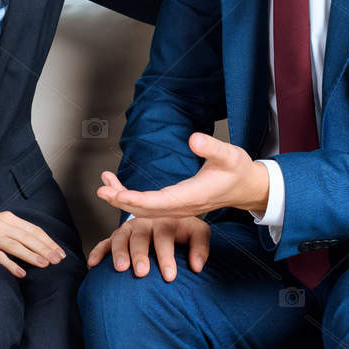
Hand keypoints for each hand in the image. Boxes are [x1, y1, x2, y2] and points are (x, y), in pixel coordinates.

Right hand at [0, 209, 66, 277]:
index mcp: (7, 217)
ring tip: (46, 265)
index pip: (33, 229)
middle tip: (58, 260)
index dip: (48, 241)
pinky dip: (11, 265)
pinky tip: (21, 274)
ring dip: (33, 255)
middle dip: (45, 249)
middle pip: (28, 237)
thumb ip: (12, 230)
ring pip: (16, 245)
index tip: (60, 252)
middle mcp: (0, 223)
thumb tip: (35, 245)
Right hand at [86, 216, 209, 281]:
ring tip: (120, 269)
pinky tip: (92, 264)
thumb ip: (200, 248)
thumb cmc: (184, 230)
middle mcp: (145, 222)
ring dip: (119, 252)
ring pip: (121, 237)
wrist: (170, 216)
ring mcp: (130, 228)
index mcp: (165, 219)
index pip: (165, 237)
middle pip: (140, 236)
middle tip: (142, 273)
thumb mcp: (198, 233)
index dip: (167, 257)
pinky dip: (98, 251)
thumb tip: (197, 267)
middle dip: (140, 255)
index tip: (170, 277)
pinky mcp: (119, 235)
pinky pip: (106, 242)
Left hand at [95, 132, 268, 218]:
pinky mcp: (177, 205)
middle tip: (101, 191)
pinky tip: (120, 187)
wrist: (247, 187)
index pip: (160, 202)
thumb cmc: (238, 170)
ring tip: (104, 186)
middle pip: (148, 210)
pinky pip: (151, 206)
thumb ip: (212, 147)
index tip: (118, 195)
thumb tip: (193, 138)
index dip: (137, 200)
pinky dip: (133, 198)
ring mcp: (180, 208)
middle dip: (122, 201)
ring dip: (123, 199)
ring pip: (147, 210)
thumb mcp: (230, 155)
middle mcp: (184, 206)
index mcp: (193, 195)